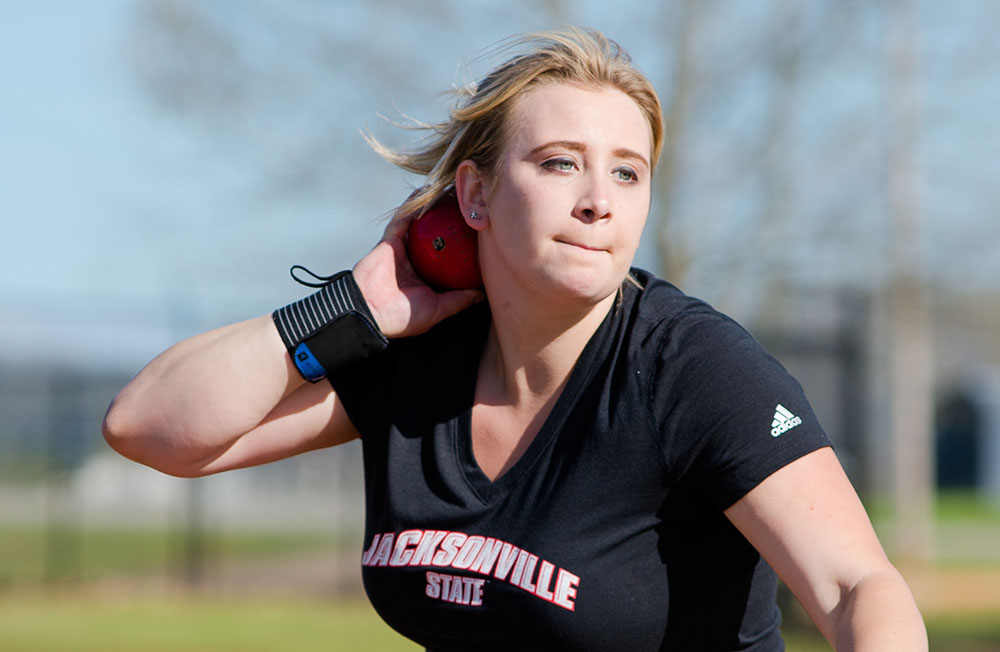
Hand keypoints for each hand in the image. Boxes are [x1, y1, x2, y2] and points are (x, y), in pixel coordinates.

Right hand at [353, 197, 484, 338]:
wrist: (370, 313)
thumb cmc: (404, 317)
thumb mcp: (439, 310)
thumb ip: (460, 299)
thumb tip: (484, 293)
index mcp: (427, 277)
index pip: (450, 258)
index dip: (465, 246)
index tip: (481, 234)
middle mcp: (416, 261)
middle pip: (438, 237)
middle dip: (452, 221)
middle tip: (470, 207)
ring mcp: (403, 249)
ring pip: (421, 223)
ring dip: (434, 207)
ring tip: (452, 191)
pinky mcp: (389, 240)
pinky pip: (403, 219)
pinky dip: (413, 205)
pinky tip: (426, 191)